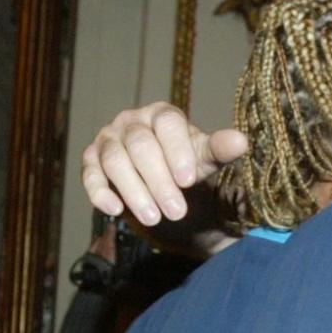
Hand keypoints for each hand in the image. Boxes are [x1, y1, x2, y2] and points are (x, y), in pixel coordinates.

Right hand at [80, 102, 248, 226]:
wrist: (162, 184)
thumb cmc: (184, 166)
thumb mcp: (204, 160)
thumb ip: (219, 150)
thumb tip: (241, 142)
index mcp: (162, 114)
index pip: (167, 124)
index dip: (177, 151)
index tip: (188, 180)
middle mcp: (131, 121)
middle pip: (140, 146)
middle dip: (159, 181)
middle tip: (177, 211)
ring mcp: (108, 140)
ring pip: (115, 161)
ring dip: (134, 191)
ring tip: (154, 218)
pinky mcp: (91, 162)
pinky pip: (90, 175)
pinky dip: (100, 192)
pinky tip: (115, 210)